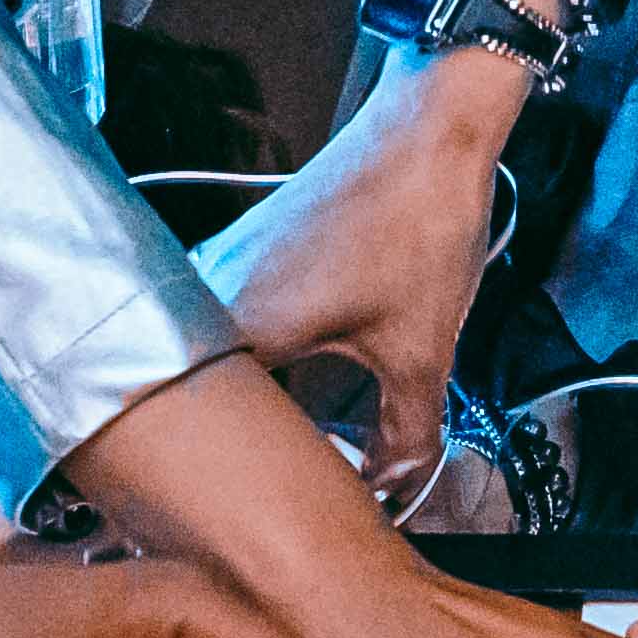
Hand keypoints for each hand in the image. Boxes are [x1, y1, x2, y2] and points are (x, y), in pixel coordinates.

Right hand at [203, 43, 535, 495]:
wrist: (430, 126)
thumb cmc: (417, 218)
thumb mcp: (421, 350)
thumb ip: (407, 433)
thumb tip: (398, 482)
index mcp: (239, 328)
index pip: (214, 436)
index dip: (246, 484)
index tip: (280, 511)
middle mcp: (212, 296)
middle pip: (207, 403)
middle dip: (248, 454)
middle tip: (283, 494)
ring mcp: (225, 268)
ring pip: (219, 363)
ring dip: (254, 409)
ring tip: (293, 452)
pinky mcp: (249, 251)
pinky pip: (235, 327)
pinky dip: (265, 365)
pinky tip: (297, 388)